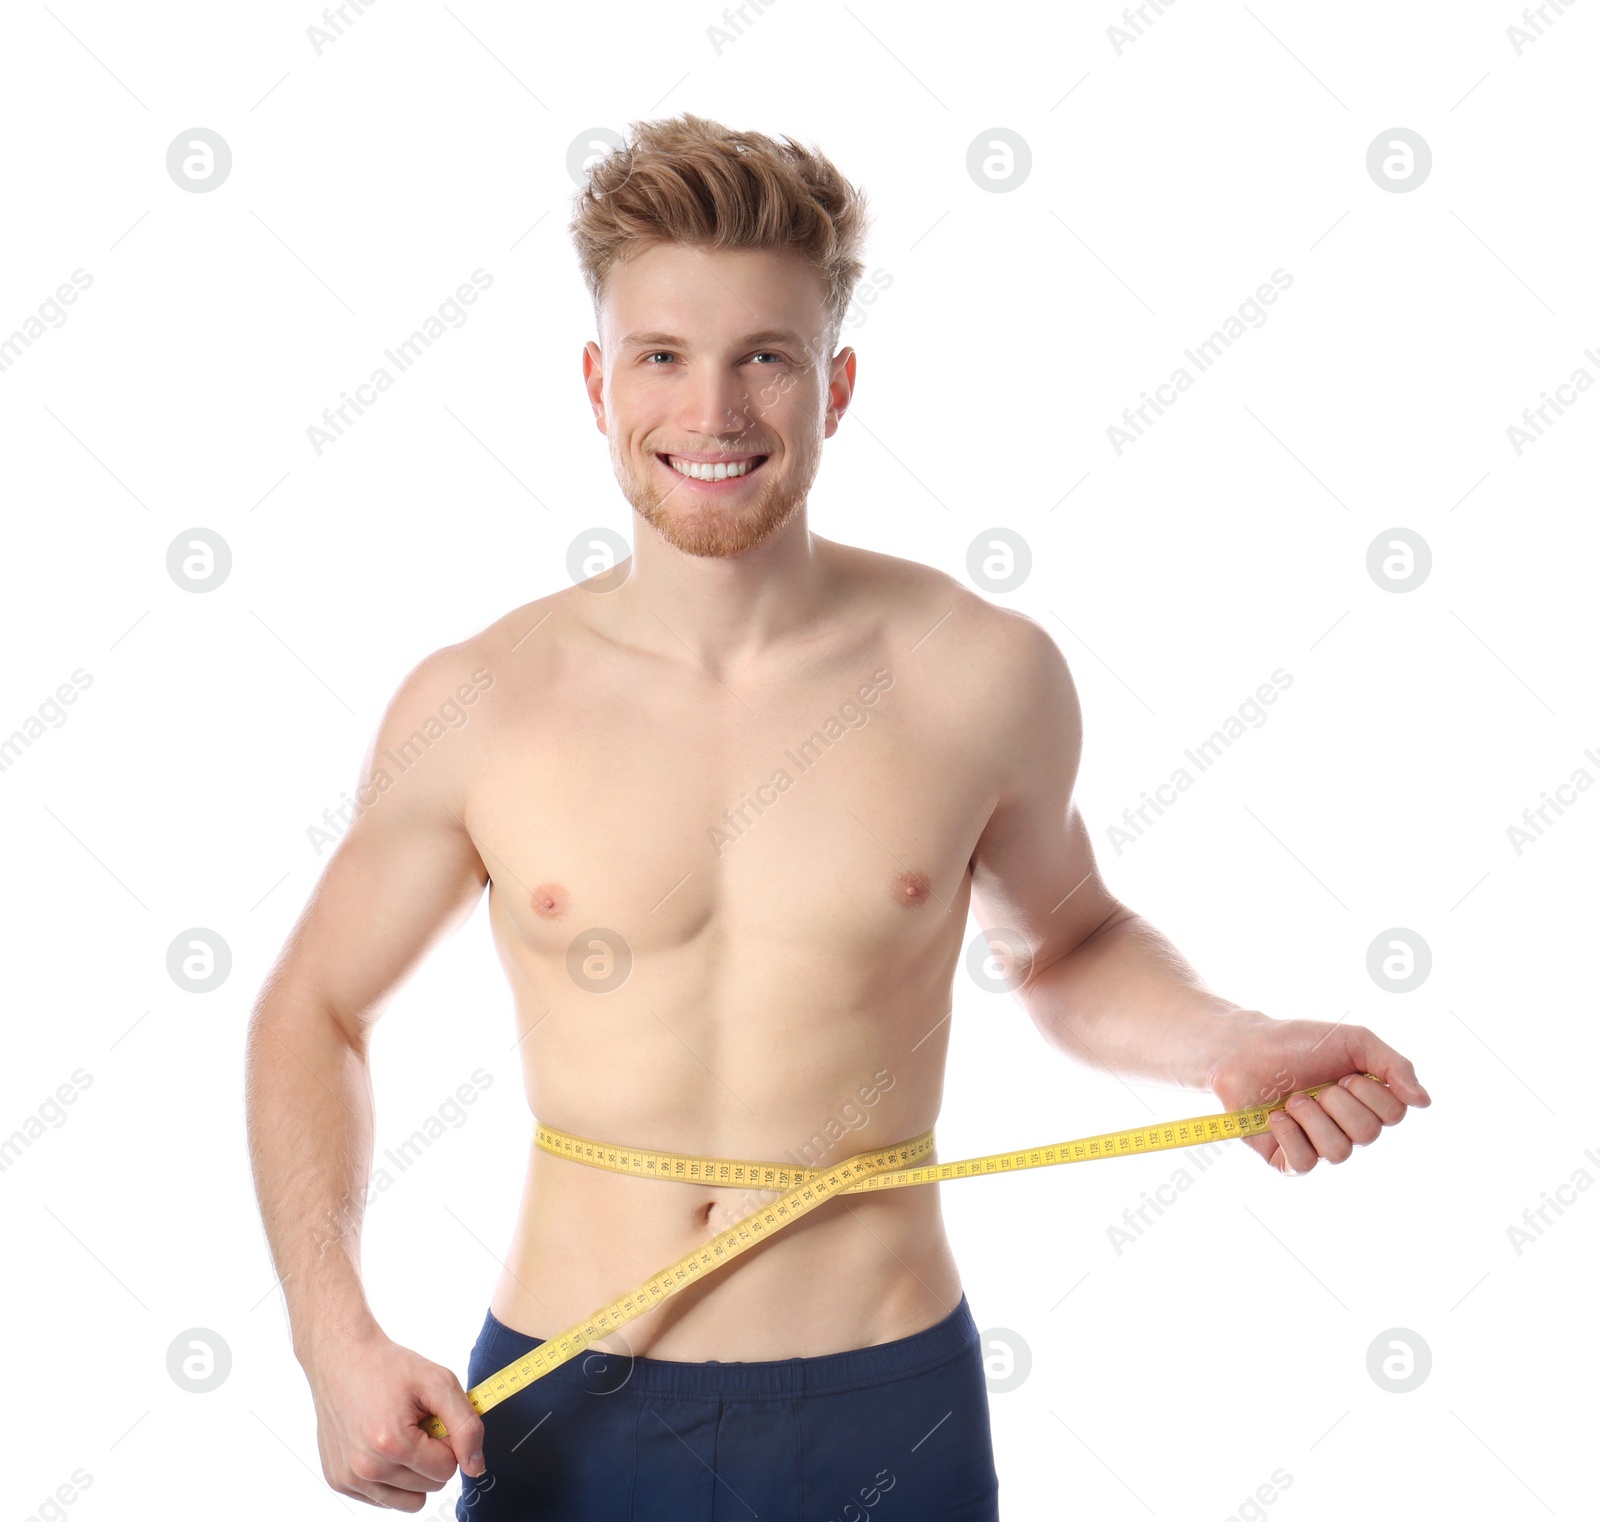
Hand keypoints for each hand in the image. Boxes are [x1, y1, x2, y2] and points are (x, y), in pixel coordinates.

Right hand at [302, 1327, 485, 1509]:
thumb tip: (476, 1467)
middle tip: (416, 1423)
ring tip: (400, 1437)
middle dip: (432, 1456)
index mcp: (392, 1443)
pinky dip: (391, 1477)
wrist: (343, 1358)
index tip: (433, 1417)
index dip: (448, 1441)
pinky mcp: (338, 1482)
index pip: (447, 1469)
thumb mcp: (439, 1382)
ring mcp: (348, 1479)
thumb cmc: (390, 1367)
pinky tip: (381, 1446)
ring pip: (410, 1501)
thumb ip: (466, 1425)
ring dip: (414, 1473)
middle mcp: (365, 1469)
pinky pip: (384, 1499)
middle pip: (430, 1486)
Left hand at [1208, 1011, 1430, 1173]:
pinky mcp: (1286, 1158)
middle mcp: (1346, 1128)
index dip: (1370, 1093)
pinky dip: (1291, 1136)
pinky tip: (1276, 1118)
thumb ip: (1394, 1066)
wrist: (1244, 1048)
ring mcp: (1317, 1145)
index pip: (1394, 1115)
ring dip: (1313, 1117)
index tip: (1344, 1073)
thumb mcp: (1354, 1041)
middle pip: (1367, 1134)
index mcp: (1367, 1102)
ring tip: (1293, 1099)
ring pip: (1338, 1152)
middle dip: (1338, 1102)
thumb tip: (1425, 1102)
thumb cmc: (1299, 1043)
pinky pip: (1303, 1164)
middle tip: (1317, 1085)